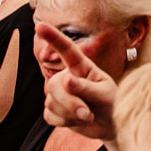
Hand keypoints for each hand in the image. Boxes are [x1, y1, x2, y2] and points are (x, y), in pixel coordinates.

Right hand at [37, 21, 118, 140]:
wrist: (110, 125)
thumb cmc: (112, 103)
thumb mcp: (104, 94)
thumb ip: (85, 87)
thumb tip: (66, 80)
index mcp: (81, 67)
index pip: (66, 50)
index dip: (53, 37)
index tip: (39, 26)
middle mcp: (66, 77)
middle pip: (54, 85)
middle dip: (69, 102)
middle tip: (86, 113)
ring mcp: (58, 94)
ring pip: (51, 102)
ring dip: (71, 114)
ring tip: (87, 115)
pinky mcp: (53, 110)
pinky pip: (50, 116)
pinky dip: (65, 122)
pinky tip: (77, 121)